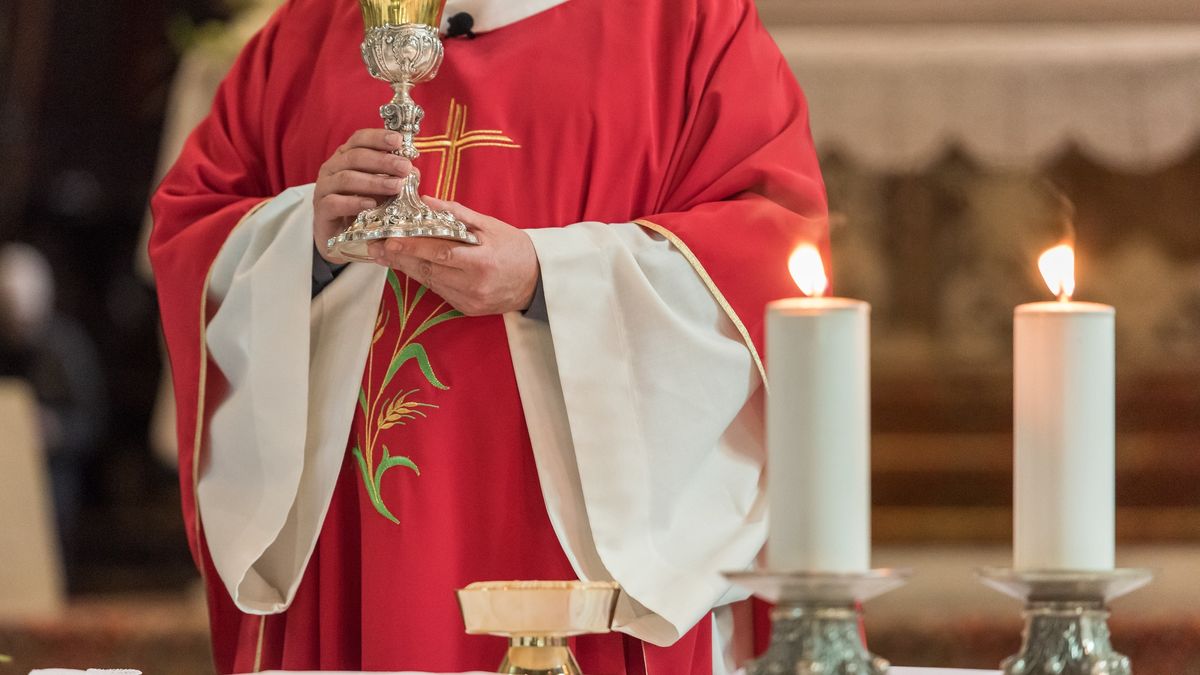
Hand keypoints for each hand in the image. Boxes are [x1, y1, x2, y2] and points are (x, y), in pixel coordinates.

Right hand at [313, 129, 413, 262]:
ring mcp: (324, 188)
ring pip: (346, 178)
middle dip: (382, 161)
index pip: (359, 139)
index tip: (398, 141)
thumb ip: (394, 178)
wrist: (339, 238)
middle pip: (355, 157)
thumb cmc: (362, 208)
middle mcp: (332, 168)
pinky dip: (354, 202)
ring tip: (396, 186)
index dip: (378, 137)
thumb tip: (413, 171)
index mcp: (346, 157)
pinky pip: (334, 203)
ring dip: (373, 182)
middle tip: (404, 167)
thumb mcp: (381, 191)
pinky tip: (371, 204)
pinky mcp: (321, 210)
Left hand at [367, 197, 539, 316]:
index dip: (412, 247)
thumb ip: (456, 213)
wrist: (537, 280)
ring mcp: (469, 300)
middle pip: (428, 270)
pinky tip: (409, 266)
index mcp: (482, 263)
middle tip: (375, 246)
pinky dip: (424, 277)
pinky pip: (439, 290)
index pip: (439, 254)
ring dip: (406, 267)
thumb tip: (427, 201)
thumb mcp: (490, 225)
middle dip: (399, 258)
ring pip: (429, 282)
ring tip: (385, 254)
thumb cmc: (515, 248)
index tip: (390, 240)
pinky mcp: (466, 309)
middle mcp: (473, 286)